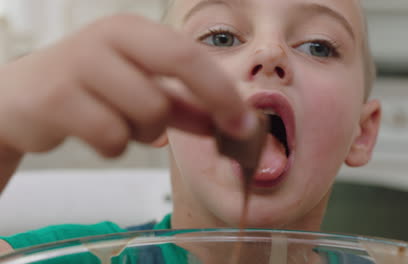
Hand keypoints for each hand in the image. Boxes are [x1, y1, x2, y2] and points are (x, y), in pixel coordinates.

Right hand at [0, 14, 256, 180]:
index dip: (224, 90)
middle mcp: (107, 38)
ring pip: (148, 113)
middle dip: (208, 104)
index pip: (190, 53)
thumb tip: (229, 123)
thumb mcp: (140, 91)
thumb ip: (183, 106)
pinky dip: (114, 145)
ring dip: (145, 131)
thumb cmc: (89, 91)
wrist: (21, 99)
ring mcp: (78, 65)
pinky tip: (96, 131)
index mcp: (131, 30)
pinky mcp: (55, 99)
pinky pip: (112, 138)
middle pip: (179, 65)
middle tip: (227, 132)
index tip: (247, 122)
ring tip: (121, 122)